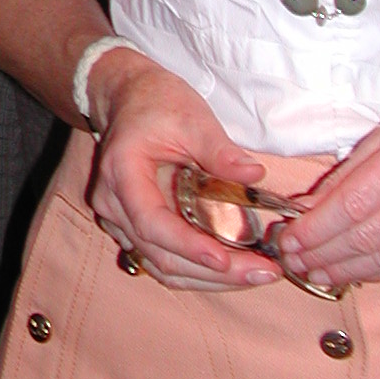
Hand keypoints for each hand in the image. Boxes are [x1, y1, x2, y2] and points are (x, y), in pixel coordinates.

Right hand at [86, 47, 274, 290]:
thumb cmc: (158, 103)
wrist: (128, 98)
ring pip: (162, 266)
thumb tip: (254, 175)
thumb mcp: (192, 118)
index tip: (225, 258)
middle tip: (265, 272)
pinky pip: (163, 260)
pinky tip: (234, 269)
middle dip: (215, 272)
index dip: (187, 245)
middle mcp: (114, 204)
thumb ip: (220, 150)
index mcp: (123, 172)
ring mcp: (120, 220)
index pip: (151, 221)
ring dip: (210, 280)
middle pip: (161, 254)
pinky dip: (198, 271)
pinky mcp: (135, 228)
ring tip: (257, 275)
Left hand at [275, 83, 379, 288]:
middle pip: (370, 234)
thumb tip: (306, 209)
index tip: (288, 239)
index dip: (316, 228)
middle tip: (295, 261)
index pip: (354, 202)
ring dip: (350, 270)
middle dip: (325, 253)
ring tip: (318, 273)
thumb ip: (348, 173)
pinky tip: (357, 272)